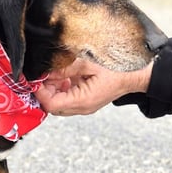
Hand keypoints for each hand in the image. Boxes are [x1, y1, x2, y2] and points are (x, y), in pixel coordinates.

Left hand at [36, 58, 152, 115]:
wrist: (135, 75)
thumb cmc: (116, 69)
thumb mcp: (87, 64)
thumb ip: (65, 69)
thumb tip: (46, 72)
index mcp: (82, 101)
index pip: (50, 104)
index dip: (40, 92)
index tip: (36, 78)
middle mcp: (82, 107)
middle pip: (52, 105)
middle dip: (45, 89)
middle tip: (44, 73)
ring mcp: (84, 106)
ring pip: (59, 102)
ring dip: (53, 88)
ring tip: (55, 73)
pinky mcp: (86, 101)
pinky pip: (68, 98)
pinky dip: (62, 88)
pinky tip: (65, 75)